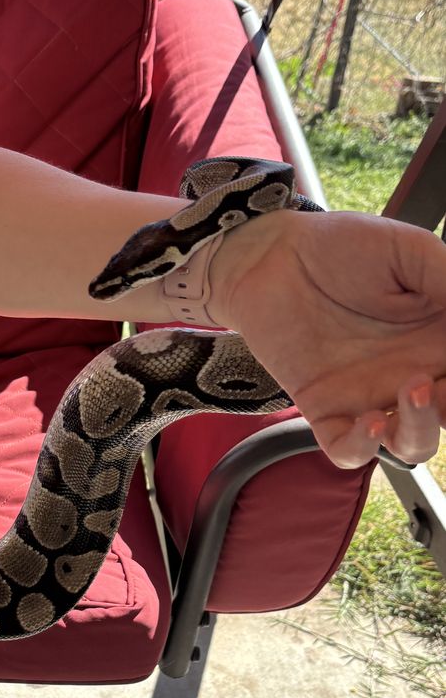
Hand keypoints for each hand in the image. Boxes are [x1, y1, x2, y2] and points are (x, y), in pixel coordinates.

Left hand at [210, 208, 445, 468]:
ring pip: (412, 443)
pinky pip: (349, 450)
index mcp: (443, 337)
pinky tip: (371, 421)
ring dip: (421, 429)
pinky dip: (364, 447)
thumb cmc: (340, 247)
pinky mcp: (325, 410)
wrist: (270, 255)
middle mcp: (415, 373)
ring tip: (413, 392)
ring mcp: (371, 396)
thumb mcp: (409, 253)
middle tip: (436, 380)